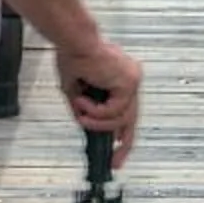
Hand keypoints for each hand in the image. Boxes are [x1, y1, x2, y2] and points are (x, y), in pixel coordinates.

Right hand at [58, 39, 141, 167]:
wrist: (74, 41)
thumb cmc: (72, 55)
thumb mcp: (76, 90)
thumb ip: (83, 107)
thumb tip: (83, 123)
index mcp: (120, 79)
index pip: (126, 111)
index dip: (122, 132)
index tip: (118, 149)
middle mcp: (130, 80)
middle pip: (131, 119)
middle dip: (124, 144)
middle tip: (115, 161)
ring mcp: (132, 81)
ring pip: (121, 118)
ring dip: (98, 121)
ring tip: (81, 114)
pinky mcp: (128, 83)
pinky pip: (115, 111)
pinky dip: (98, 112)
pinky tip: (83, 104)